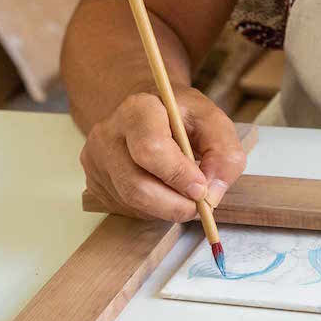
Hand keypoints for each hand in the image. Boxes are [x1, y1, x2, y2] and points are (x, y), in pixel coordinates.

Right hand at [80, 86, 245, 221]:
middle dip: (176, 205)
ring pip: (132, 203)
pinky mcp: (95, 182)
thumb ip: (225, 154)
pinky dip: (153, 210)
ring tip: (185, 197)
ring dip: (167, 209)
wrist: (148, 114)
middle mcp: (108, 133)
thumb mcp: (213, 123)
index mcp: (138, 109)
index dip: (179, 176)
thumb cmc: (182, 117)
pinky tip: (163, 192)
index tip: (202, 188)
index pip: (151, 150)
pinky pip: (126, 208)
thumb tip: (212, 193)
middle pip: (137, 186)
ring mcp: (96, 160)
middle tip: (200, 204)